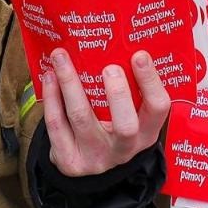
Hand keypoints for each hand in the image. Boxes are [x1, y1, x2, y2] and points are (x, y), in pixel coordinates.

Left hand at [42, 49, 171, 177]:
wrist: (87, 165)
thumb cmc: (110, 127)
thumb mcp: (129, 115)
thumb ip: (130, 88)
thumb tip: (120, 42)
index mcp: (146, 132)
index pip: (158, 108)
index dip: (150, 82)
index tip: (139, 55)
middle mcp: (124, 148)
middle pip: (126, 126)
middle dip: (118, 94)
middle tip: (108, 67)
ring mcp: (96, 157)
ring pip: (81, 118)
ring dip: (70, 83)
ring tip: (61, 57)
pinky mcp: (69, 161)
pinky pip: (57, 126)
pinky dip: (52, 98)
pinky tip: (49, 77)